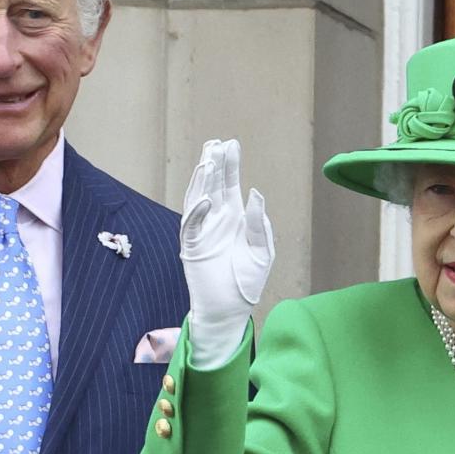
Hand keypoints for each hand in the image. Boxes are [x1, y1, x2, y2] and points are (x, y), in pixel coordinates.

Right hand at [180, 139, 274, 368]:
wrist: (230, 310)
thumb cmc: (247, 282)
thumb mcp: (263, 251)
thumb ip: (258, 223)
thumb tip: (255, 193)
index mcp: (234, 217)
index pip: (230, 184)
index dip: (231, 165)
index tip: (231, 143)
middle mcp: (216, 220)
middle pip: (213, 185)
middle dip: (214, 164)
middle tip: (216, 143)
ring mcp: (202, 232)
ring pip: (198, 198)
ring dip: (202, 181)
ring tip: (207, 160)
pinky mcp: (191, 247)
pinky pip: (191, 225)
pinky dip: (196, 211)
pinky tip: (206, 199)